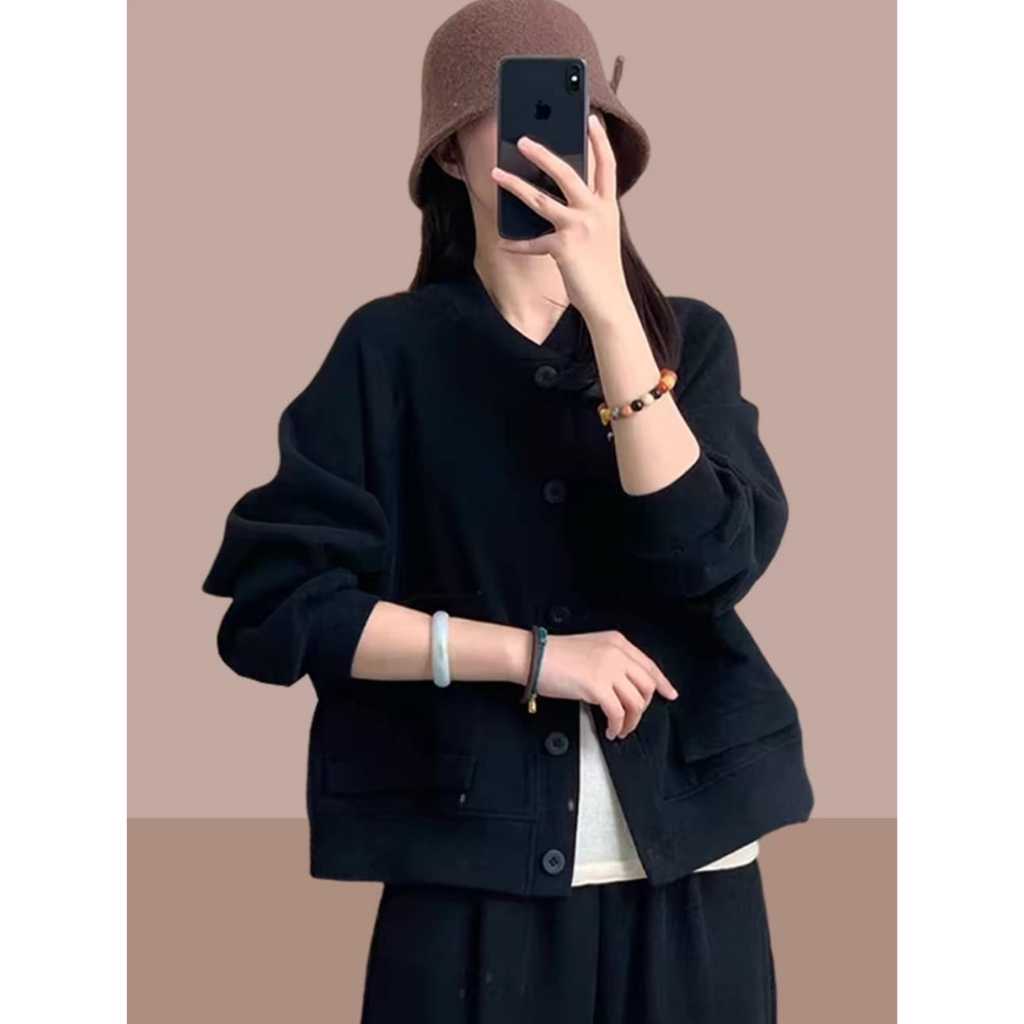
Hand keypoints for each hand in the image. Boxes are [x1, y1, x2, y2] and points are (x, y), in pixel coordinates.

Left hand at [490, 113, 632, 326]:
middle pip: (567, 173)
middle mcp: (596, 213)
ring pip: (541, 200)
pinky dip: (517, 244)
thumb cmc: (601, 267)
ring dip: (515, 185)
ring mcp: (580, 229)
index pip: (606, 165)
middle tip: (523, 139)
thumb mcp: (600, 233)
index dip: (600, 140)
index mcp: (607, 206)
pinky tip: (504, 242)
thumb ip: (585, 212)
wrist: (609, 301)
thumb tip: (553, 194)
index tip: (590, 118)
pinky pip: (534, 242)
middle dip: (543, 153)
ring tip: (496, 173)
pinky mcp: (564, 248)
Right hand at [533, 631, 678, 739]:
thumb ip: (611, 660)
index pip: (649, 665)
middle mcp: (617, 653)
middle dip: (642, 708)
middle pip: (646, 686)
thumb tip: (624, 686)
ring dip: (630, 722)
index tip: (669, 694)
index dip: (662, 682)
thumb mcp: (591, 648)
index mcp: (617, 642)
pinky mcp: (597, 686)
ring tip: (619, 730)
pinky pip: (617, 713)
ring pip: (635, 702)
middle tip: (632, 720)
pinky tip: (609, 731)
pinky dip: (617, 725)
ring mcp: (608, 669)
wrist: (534, 656)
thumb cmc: (555, 655)